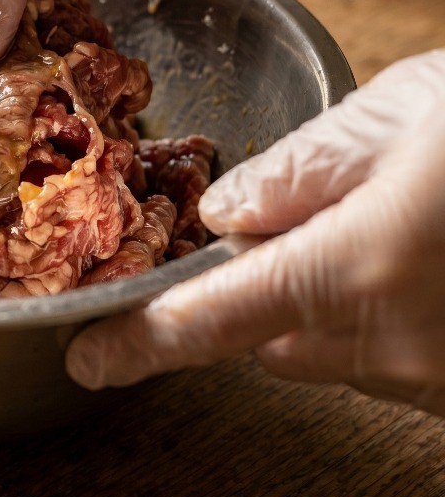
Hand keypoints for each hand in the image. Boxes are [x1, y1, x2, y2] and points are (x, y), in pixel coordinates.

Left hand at [66, 49, 444, 416]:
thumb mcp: (403, 116)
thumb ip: (296, 170)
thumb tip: (220, 213)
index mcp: (355, 270)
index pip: (209, 320)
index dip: (137, 342)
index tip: (86, 358)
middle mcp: (391, 345)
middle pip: (269, 335)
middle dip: (264, 286)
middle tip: (315, 215)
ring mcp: (435, 380)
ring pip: (330, 348)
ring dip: (331, 299)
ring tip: (392, 223)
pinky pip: (388, 360)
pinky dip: (384, 316)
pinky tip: (423, 258)